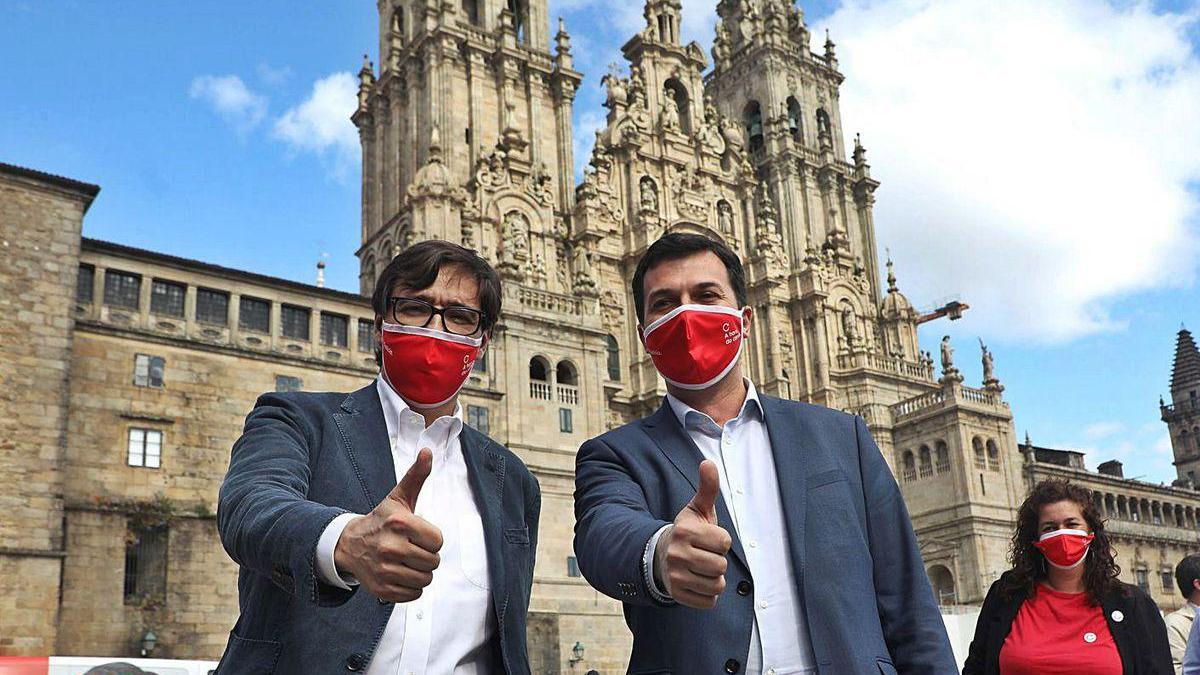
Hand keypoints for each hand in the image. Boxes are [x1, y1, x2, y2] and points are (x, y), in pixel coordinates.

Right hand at [334, 448, 442, 602]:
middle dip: (426, 556)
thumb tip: (428, 451)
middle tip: (411, 549)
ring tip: (406, 561)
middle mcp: (391, 547)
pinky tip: (400, 574)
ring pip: (425, 580)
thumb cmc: (381, 520)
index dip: (431, 538)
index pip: (438, 541)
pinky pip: (414, 594)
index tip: (418, 534)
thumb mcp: (398, 498)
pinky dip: (411, 587)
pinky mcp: (382, 589)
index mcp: (400, 523)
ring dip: (420, 572)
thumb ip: (416, 476)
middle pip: (433, 562)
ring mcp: (385, 570)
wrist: (350, 544)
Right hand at [654, 460, 731, 608]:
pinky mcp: (677, 595)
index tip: (708, 539)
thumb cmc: (688, 531)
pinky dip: (708, 595)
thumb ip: (707, 487)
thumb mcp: (697, 509)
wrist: (661, 556)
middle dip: (718, 561)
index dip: (721, 541)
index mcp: (684, 531)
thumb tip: (708, 462)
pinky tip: (697, 582)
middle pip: (721, 565)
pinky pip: (709, 602)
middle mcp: (677, 554)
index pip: (724, 541)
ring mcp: (675, 576)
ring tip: (701, 569)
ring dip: (714, 579)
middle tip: (704, 555)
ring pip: (716, 585)